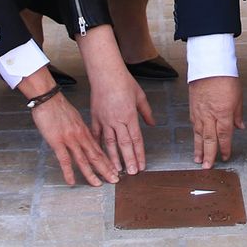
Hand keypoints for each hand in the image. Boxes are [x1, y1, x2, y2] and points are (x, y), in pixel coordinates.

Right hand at [27, 86, 114, 185]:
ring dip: (92, 173)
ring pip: (84, 159)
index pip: (100, 149)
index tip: (115, 169)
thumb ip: (81, 129)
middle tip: (115, 180)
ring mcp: (70, 139)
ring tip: (99, 184)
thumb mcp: (76, 117)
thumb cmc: (59, 107)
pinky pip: (64, 159)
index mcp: (85, 131)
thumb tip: (85, 137)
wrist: (48, 98)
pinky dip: (69, 172)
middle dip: (106, 169)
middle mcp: (81, 136)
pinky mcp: (57, 141)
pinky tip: (72, 181)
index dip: (108, 161)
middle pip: (96, 156)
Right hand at [76, 27, 153, 175]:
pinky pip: (97, 135)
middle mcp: (117, 120)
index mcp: (130, 116)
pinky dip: (99, 145)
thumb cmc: (124, 82)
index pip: (136, 139)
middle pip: (124, 144)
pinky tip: (100, 155)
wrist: (105, 73)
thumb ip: (146, 112)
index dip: (139, 154)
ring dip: (113, 158)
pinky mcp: (95, 117)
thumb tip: (152, 123)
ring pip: (109, 143)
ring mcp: (105, 120)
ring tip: (116, 170)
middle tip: (131, 174)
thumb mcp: (140, 96)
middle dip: (128, 160)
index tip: (142, 166)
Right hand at [188, 76, 243, 168]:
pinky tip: (195, 143)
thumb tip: (239, 127)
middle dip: (209, 155)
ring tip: (198, 160)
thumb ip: (237, 114)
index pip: (224, 135)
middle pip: (209, 139)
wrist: (209, 66)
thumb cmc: (225, 78)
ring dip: (199, 149)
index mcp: (223, 113)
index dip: (224, 148)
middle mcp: (210, 116)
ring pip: (198, 135)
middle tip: (207, 167)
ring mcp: (199, 113)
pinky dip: (194, 136)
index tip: (225, 157)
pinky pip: (194, 126)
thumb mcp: (238, 97)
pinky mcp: (193, 109)